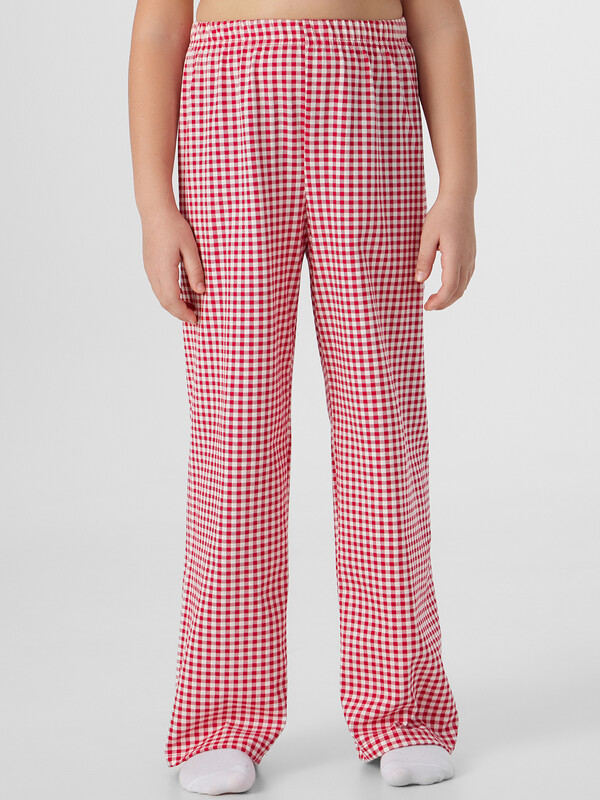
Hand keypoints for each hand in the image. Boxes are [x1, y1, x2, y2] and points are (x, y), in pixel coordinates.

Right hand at [141, 205, 205, 322]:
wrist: (155, 212)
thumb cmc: (174, 226)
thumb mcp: (191, 248)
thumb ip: (196, 271)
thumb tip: (201, 291)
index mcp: (164, 270)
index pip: (173, 300)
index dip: (184, 313)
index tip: (196, 319)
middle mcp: (154, 273)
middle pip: (165, 303)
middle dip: (179, 313)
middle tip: (194, 318)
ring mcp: (149, 270)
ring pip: (160, 297)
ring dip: (173, 306)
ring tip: (189, 309)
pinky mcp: (149, 266)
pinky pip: (158, 288)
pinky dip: (168, 297)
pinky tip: (179, 295)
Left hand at [414, 193, 475, 310]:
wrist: (459, 199)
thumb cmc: (441, 215)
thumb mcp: (427, 236)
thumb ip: (423, 259)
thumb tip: (419, 281)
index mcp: (455, 256)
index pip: (449, 287)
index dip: (439, 301)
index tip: (426, 307)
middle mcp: (466, 259)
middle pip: (458, 291)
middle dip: (444, 303)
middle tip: (429, 307)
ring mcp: (471, 257)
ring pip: (464, 285)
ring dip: (451, 297)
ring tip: (436, 300)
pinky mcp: (471, 254)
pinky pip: (467, 277)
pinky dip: (457, 287)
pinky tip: (447, 287)